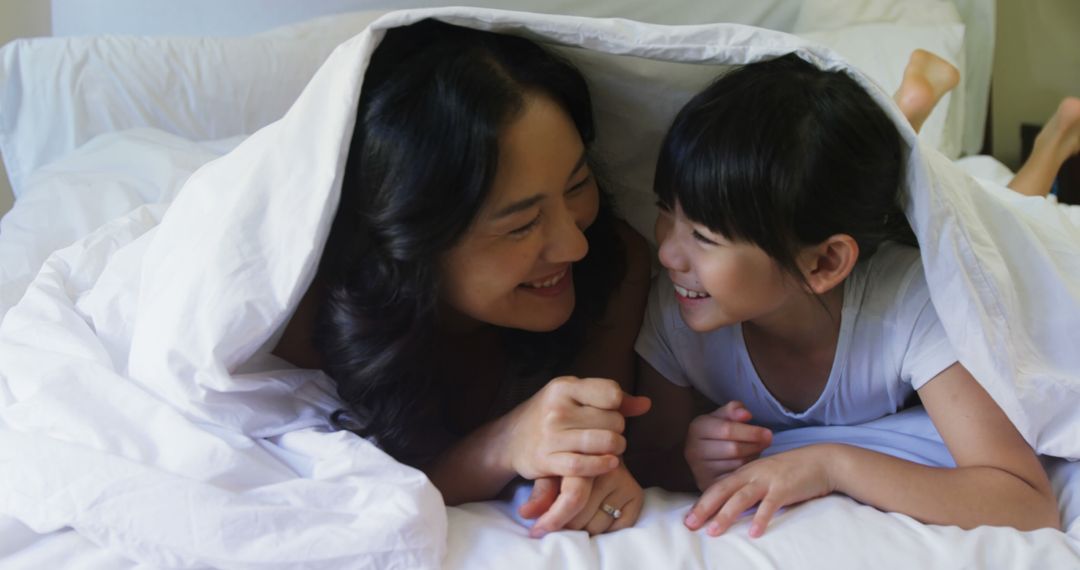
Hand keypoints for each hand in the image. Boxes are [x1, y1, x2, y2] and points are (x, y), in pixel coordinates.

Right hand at [504, 376, 650, 479]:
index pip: (611, 393)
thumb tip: (646, 404)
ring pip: (603, 442)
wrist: (510, 439)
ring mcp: (550, 436)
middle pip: (613, 421)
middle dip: (618, 429)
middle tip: (609, 433)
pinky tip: (610, 464)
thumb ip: (611, 399)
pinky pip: (583, 466)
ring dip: (616, 448)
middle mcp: (557, 409)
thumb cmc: (551, 415)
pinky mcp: (546, 460)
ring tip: (614, 449)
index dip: (619, 405)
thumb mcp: (575, 397)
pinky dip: (601, 466)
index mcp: (564, 387)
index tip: (612, 411)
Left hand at [519, 464, 643, 536]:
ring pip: (597, 525)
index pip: (573, 497)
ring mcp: (624, 480)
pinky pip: (617, 527)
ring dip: (583, 527)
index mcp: (585, 457)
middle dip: (566, 523)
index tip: (538, 529)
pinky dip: (605, 529)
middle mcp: (608, 467)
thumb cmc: (564, 459)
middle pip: (582, 517)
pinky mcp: (636, 493)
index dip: (554, 518)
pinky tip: (596, 514)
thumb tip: (526, 513)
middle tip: (558, 518)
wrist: (589, 445)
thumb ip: (541, 491)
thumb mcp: (549, 470)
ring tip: (578, 514)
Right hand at [684, 401, 772, 489]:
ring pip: (736, 465)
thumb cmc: (716, 431)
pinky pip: (734, 479)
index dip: (751, 432)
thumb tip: (746, 414)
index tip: (768, 433)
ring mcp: (699, 469)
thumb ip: (733, 410)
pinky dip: (745, 472)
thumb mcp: (722, 416)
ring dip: (752, 458)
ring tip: (755, 451)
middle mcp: (693, 449)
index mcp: (697, 428)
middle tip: (767, 442)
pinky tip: (748, 465)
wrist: (700, 453)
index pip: (727, 430)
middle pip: (734, 449)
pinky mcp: (707, 484)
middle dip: (755, 445)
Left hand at [684, 445, 836, 537]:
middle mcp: (753, 474)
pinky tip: (754, 533)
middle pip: (723, 490)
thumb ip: (749, 489)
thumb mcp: (765, 476)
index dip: (702, 502)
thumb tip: (733, 508)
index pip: (718, 486)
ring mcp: (768, 480)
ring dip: (726, 515)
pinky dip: (761, 519)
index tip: (688, 518)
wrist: (821, 461)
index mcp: (746, 472)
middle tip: (690, 525)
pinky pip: (770, 505)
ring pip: (741, 498)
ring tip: (713, 531)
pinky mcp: (785, 488)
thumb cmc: (792, 472)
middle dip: (704, 508)